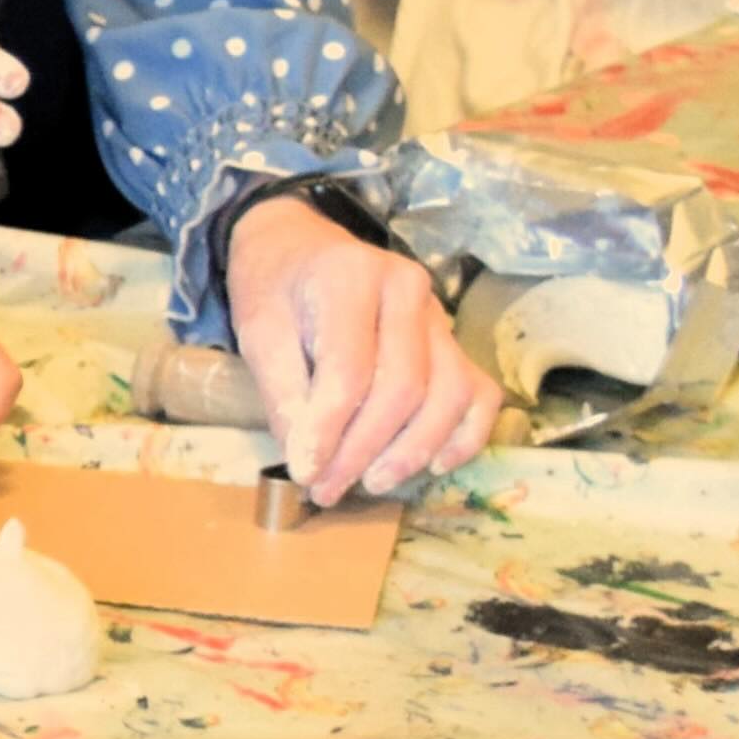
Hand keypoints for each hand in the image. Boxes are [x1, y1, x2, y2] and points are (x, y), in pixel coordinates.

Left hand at [225, 200, 496, 505]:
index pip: (350, 369)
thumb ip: (283, 392)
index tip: (304, 473)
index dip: (329, 431)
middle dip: (365, 450)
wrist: (301, 249)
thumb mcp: (259, 332)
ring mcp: (438, 314)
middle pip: (403, 387)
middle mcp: (406, 290)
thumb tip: (309, 459)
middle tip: (328, 488)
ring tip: (372, 482)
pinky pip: (479, 393)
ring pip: (448, 393)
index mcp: (350, 278)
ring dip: (413, 450)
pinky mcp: (454, 340)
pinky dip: (465, 435)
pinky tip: (433, 465)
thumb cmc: (278, 291)